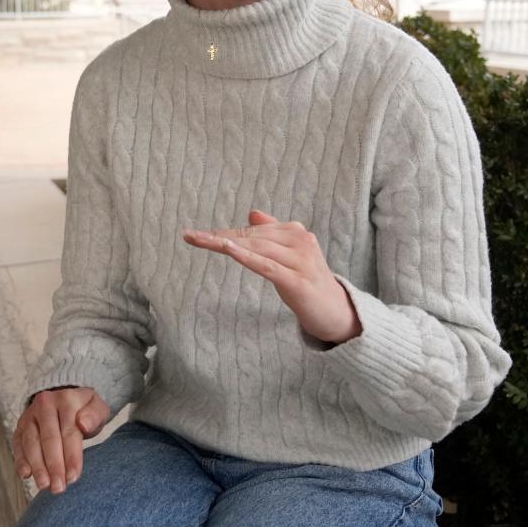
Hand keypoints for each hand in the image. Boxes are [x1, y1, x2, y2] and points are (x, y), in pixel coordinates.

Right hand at [13, 386, 110, 494]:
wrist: (65, 400)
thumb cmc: (84, 411)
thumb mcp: (98, 408)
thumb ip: (95, 415)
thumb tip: (83, 423)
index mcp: (66, 399)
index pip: (69, 432)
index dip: (71, 457)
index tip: (73, 477)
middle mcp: (45, 404)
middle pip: (49, 439)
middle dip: (54, 466)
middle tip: (58, 488)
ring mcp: (30, 415)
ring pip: (31, 443)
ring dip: (37, 466)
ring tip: (44, 485)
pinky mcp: (20, 426)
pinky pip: (18, 444)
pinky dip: (21, 460)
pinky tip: (26, 475)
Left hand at [182, 210, 361, 345]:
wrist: (337, 312)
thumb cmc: (308, 282)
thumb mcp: (289, 256)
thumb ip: (272, 234)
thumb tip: (252, 213)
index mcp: (295, 232)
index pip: (253, 230)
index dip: (225, 231)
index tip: (198, 234)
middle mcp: (300, 241)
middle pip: (251, 236)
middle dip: (218, 236)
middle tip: (190, 236)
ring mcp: (300, 261)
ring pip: (255, 248)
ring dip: (224, 243)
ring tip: (199, 241)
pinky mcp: (297, 281)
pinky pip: (266, 265)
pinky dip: (245, 256)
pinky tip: (227, 248)